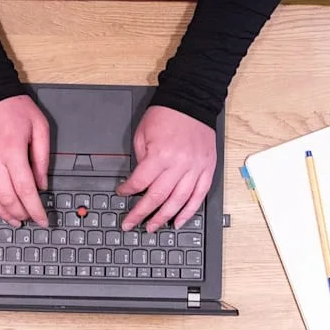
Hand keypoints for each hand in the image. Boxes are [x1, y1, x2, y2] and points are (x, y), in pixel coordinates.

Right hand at [0, 95, 49, 227]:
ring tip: (13, 219)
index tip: (42, 219)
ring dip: (1, 212)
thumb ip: (42, 157)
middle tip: (30, 218)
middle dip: (21, 213)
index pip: (25, 189)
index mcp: (13, 151)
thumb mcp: (39, 126)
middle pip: (7, 197)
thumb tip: (42, 183)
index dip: (35, 209)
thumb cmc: (12, 105)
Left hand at [118, 106, 215, 232]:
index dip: (128, 190)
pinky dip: (189, 211)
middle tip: (131, 224)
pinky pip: (199, 195)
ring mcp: (195, 168)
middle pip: (157, 197)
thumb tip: (139, 181)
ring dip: (164, 217)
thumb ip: (141, 159)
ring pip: (179, 201)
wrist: (191, 102)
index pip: (140, 181)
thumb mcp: (142, 134)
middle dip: (141, 213)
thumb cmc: (166, 115)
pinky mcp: (208, 169)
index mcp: (160, 155)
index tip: (121, 194)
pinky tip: (178, 221)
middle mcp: (179, 165)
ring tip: (152, 227)